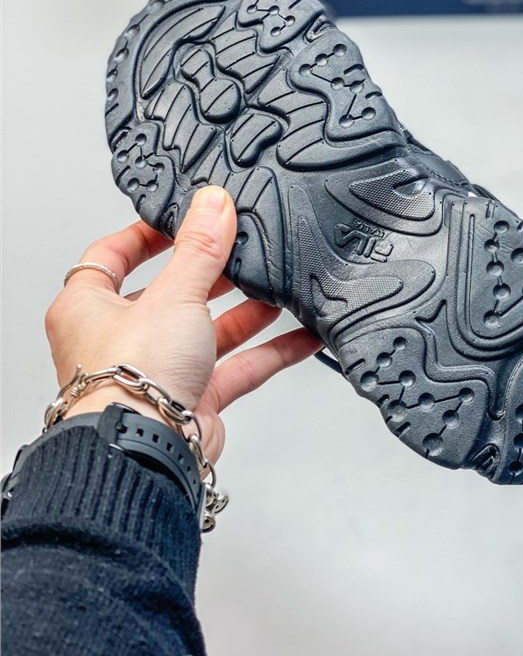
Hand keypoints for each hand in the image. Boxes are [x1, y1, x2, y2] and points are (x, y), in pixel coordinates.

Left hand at [45, 186, 321, 462]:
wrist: (144, 452)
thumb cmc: (127, 381)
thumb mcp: (172, 294)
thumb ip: (200, 249)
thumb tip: (213, 204)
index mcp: (89, 307)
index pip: (113, 257)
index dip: (148, 236)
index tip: (183, 220)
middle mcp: (120, 339)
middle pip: (170, 293)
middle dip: (213, 274)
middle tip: (244, 249)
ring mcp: (158, 371)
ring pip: (208, 330)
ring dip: (247, 312)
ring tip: (280, 286)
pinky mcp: (192, 400)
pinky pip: (237, 367)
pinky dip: (270, 351)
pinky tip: (301, 335)